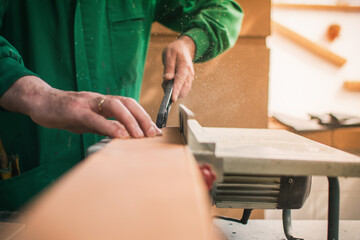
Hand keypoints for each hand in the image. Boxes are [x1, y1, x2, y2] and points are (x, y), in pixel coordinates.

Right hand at [0, 76, 161, 137]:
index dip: (144, 116)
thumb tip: (122, 136)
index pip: (129, 105)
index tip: (155, 130)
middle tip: (154, 134)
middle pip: (127, 103)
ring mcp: (88, 103)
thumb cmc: (65, 112)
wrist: (39, 101)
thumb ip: (104, 126)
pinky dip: (110, 126)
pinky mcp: (75, 110)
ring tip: (140, 136)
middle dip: (143, 118)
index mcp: (103, 102)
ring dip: (131, 121)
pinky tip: (120, 136)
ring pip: (115, 107)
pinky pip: (96, 118)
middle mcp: (99, 100)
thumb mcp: (88, 120)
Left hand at [162, 35, 194, 101]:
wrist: (185, 48)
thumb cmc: (175, 50)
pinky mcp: (188, 81)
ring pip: (184, 92)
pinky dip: (176, 90)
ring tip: (166, 81)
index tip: (172, 99)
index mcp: (184, 67)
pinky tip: (170, 83)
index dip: (176, 91)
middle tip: (164, 82)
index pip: (180, 81)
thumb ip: (169, 67)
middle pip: (183, 90)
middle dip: (173, 92)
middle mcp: (189, 74)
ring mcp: (189, 78)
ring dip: (174, 91)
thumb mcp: (169, 54)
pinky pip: (183, 89)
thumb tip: (167, 78)